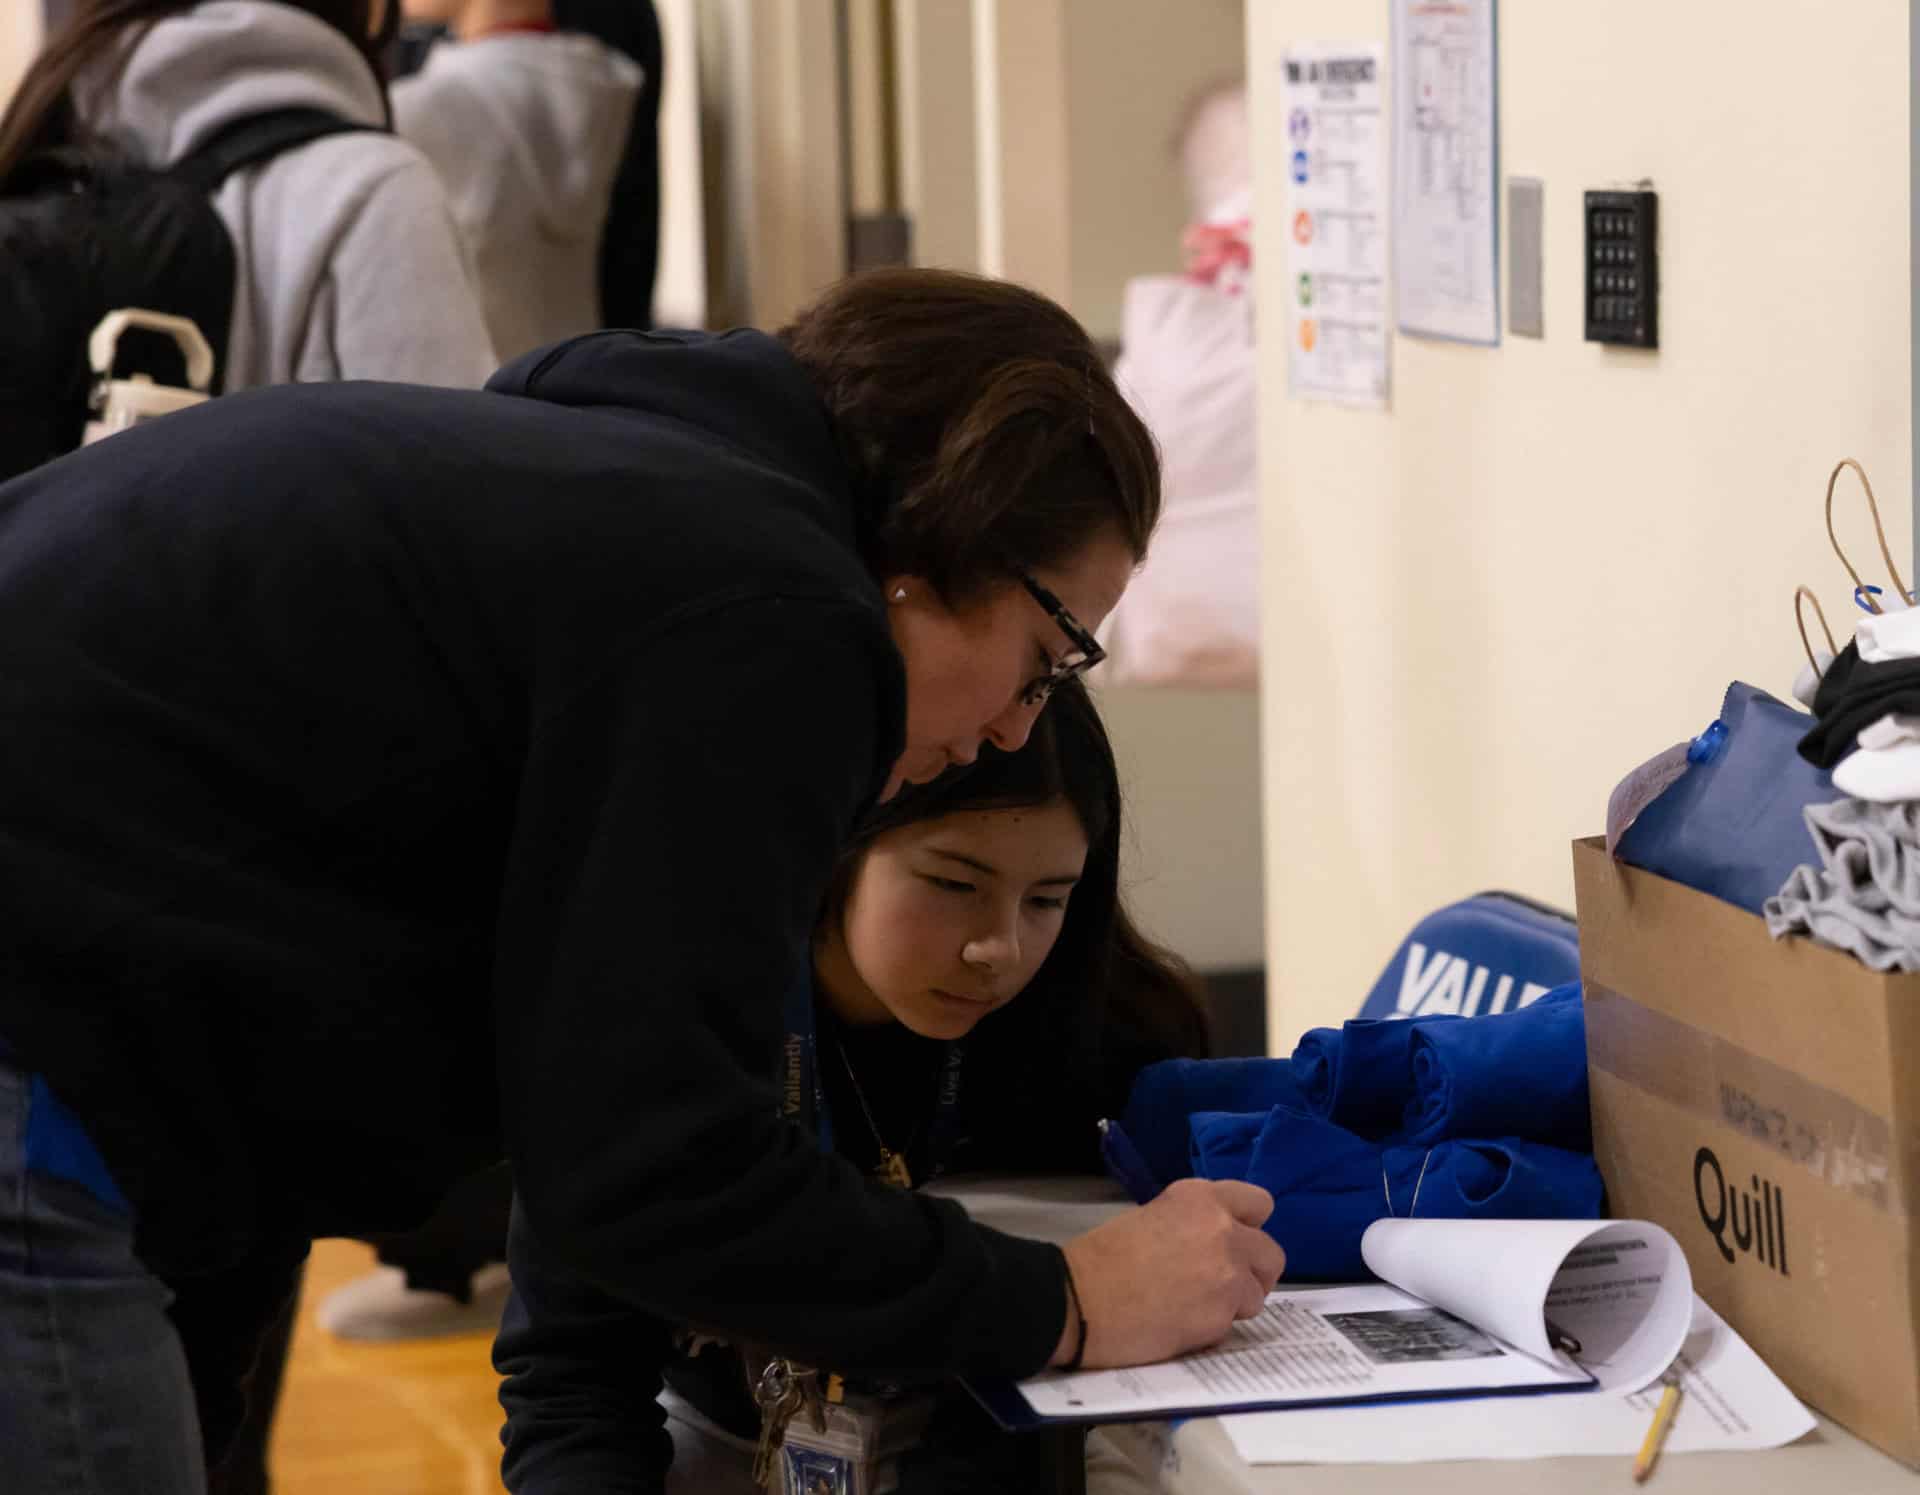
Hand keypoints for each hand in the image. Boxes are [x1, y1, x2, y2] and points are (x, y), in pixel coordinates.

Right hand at [1052, 1178, 1285, 1368]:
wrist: (1079, 1299)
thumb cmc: (1103, 1258)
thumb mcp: (1153, 1217)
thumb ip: (1195, 1224)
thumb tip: (1218, 1244)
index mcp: (1200, 1198)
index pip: (1259, 1204)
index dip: (1248, 1227)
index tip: (1235, 1242)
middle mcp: (1222, 1229)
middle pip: (1271, 1253)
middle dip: (1252, 1271)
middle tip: (1223, 1283)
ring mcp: (1227, 1273)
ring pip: (1258, 1292)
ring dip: (1235, 1302)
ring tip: (1195, 1306)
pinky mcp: (1222, 1314)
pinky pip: (1235, 1323)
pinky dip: (1215, 1326)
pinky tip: (1182, 1323)